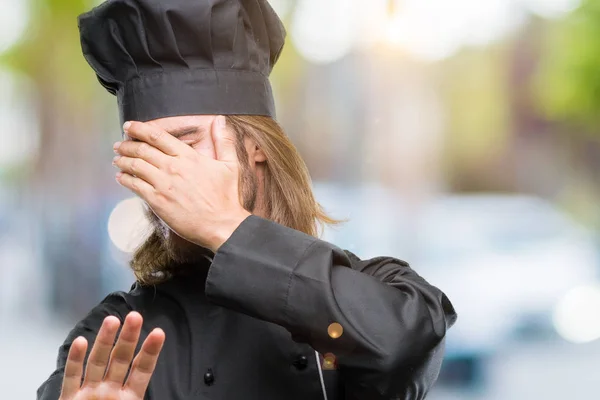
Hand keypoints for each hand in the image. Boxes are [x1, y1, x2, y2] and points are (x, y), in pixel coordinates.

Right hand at [59, 312, 164, 399]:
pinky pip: (72, 377)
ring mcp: (89, 393)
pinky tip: (80, 342)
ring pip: (98, 362)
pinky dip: (75, 360)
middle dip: (129, 338)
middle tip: (136, 316)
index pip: (142, 369)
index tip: (159, 332)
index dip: (150, 351)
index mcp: (129, 398)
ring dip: (104, 341)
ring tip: (113, 320)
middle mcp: (110, 391)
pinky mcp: (69, 399)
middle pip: (121, 359)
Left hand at [113, 116, 250, 251]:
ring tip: (117, 159)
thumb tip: (220, 121)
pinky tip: (121, 177)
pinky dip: (125, 179)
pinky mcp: (157, 201)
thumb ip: (224, 141)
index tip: (129, 126)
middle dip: (127, 144)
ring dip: (123, 160)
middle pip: (142, 149)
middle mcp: (173, 167)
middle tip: (119, 144)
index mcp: (188, 157)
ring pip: (135, 166)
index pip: (158, 136)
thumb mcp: (230, 165)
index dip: (140, 129)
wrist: (222, 225)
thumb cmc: (226, 197)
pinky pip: (135, 186)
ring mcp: (163, 184)